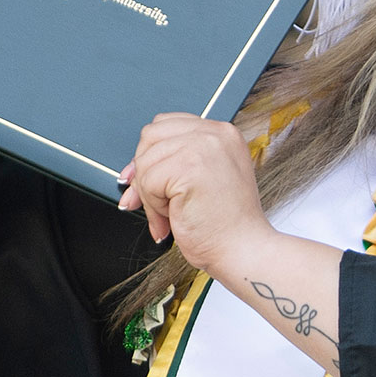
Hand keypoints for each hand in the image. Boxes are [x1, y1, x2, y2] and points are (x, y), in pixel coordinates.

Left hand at [117, 113, 270, 271]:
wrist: (243, 251)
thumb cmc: (225, 226)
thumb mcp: (204, 181)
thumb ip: (176, 163)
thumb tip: (132, 170)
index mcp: (222, 133)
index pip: (168, 125)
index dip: (149, 153)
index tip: (143, 181)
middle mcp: (216, 133)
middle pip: (151, 136)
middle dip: (144, 172)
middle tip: (154, 204)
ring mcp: (204, 145)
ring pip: (146, 160)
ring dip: (150, 194)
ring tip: (172, 215)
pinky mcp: (191, 166)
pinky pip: (148, 181)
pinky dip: (153, 207)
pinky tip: (173, 218)